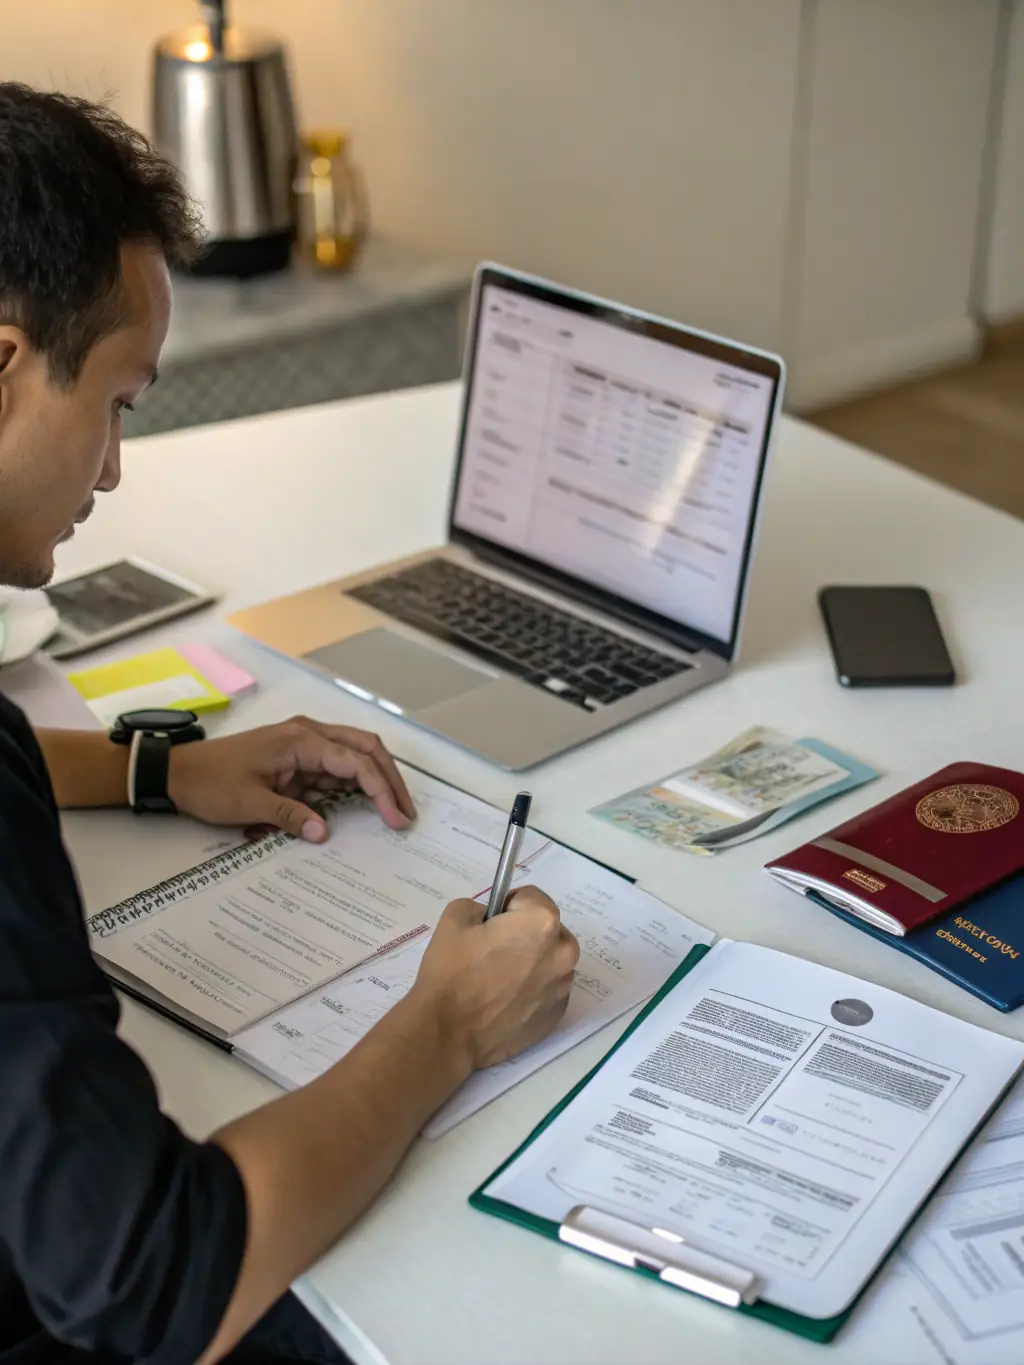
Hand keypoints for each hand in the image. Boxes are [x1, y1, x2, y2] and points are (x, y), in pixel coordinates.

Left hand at [167, 716, 414, 839]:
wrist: (177, 772)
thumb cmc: (210, 782)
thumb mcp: (248, 803)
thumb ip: (288, 816)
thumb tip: (322, 833)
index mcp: (300, 739)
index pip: (356, 762)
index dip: (381, 790)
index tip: (394, 819)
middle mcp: (308, 734)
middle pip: (366, 749)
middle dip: (390, 780)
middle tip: (406, 813)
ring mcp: (304, 744)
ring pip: (355, 755)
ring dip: (376, 780)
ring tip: (393, 811)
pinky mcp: (298, 759)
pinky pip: (335, 769)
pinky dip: (355, 786)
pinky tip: (365, 807)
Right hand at [410, 886, 579, 1069]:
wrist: (448, 1034)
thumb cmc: (451, 972)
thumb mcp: (455, 918)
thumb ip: (480, 906)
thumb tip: (493, 920)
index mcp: (542, 923)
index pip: (530, 897)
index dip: (506, 906)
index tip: (489, 924)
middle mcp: (563, 953)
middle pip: (546, 929)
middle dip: (524, 933)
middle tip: (493, 951)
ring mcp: (563, 987)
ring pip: (549, 960)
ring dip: (531, 961)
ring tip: (498, 979)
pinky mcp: (557, 1014)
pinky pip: (548, 989)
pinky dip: (532, 989)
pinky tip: (505, 1000)